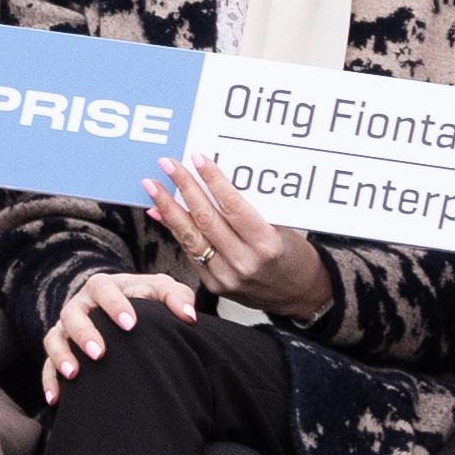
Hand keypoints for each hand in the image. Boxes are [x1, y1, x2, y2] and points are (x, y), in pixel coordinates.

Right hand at [34, 269, 206, 405]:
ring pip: (54, 338)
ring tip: (74, 374)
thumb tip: (189, 318)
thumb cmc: (145, 300)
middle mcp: (80, 305)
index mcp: (104, 286)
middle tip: (100, 353)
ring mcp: (66, 328)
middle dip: (84, 333)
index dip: (115, 305)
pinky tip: (55, 399)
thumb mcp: (161, 290)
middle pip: (73, 314)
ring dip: (62, 355)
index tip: (131, 324)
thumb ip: (177, 297)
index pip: (104, 290)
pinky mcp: (59, 350)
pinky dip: (48, 380)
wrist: (122, 311)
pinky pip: (46, 364)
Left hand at [145, 161, 333, 319]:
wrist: (300, 296)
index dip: (212, 180)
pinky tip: (160, 213)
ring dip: (169, 209)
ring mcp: (227, 277)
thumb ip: (249, 210)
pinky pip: (190, 252)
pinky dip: (174, 230)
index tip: (197, 159)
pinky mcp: (215, 286)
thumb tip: (214, 183)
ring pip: (191, 237)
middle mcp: (244, 262)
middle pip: (206, 219)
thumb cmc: (293, 256)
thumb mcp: (281, 228)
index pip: (233, 206)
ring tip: (153, 187)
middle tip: (167, 164)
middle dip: (183, 188)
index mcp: (266, 245)